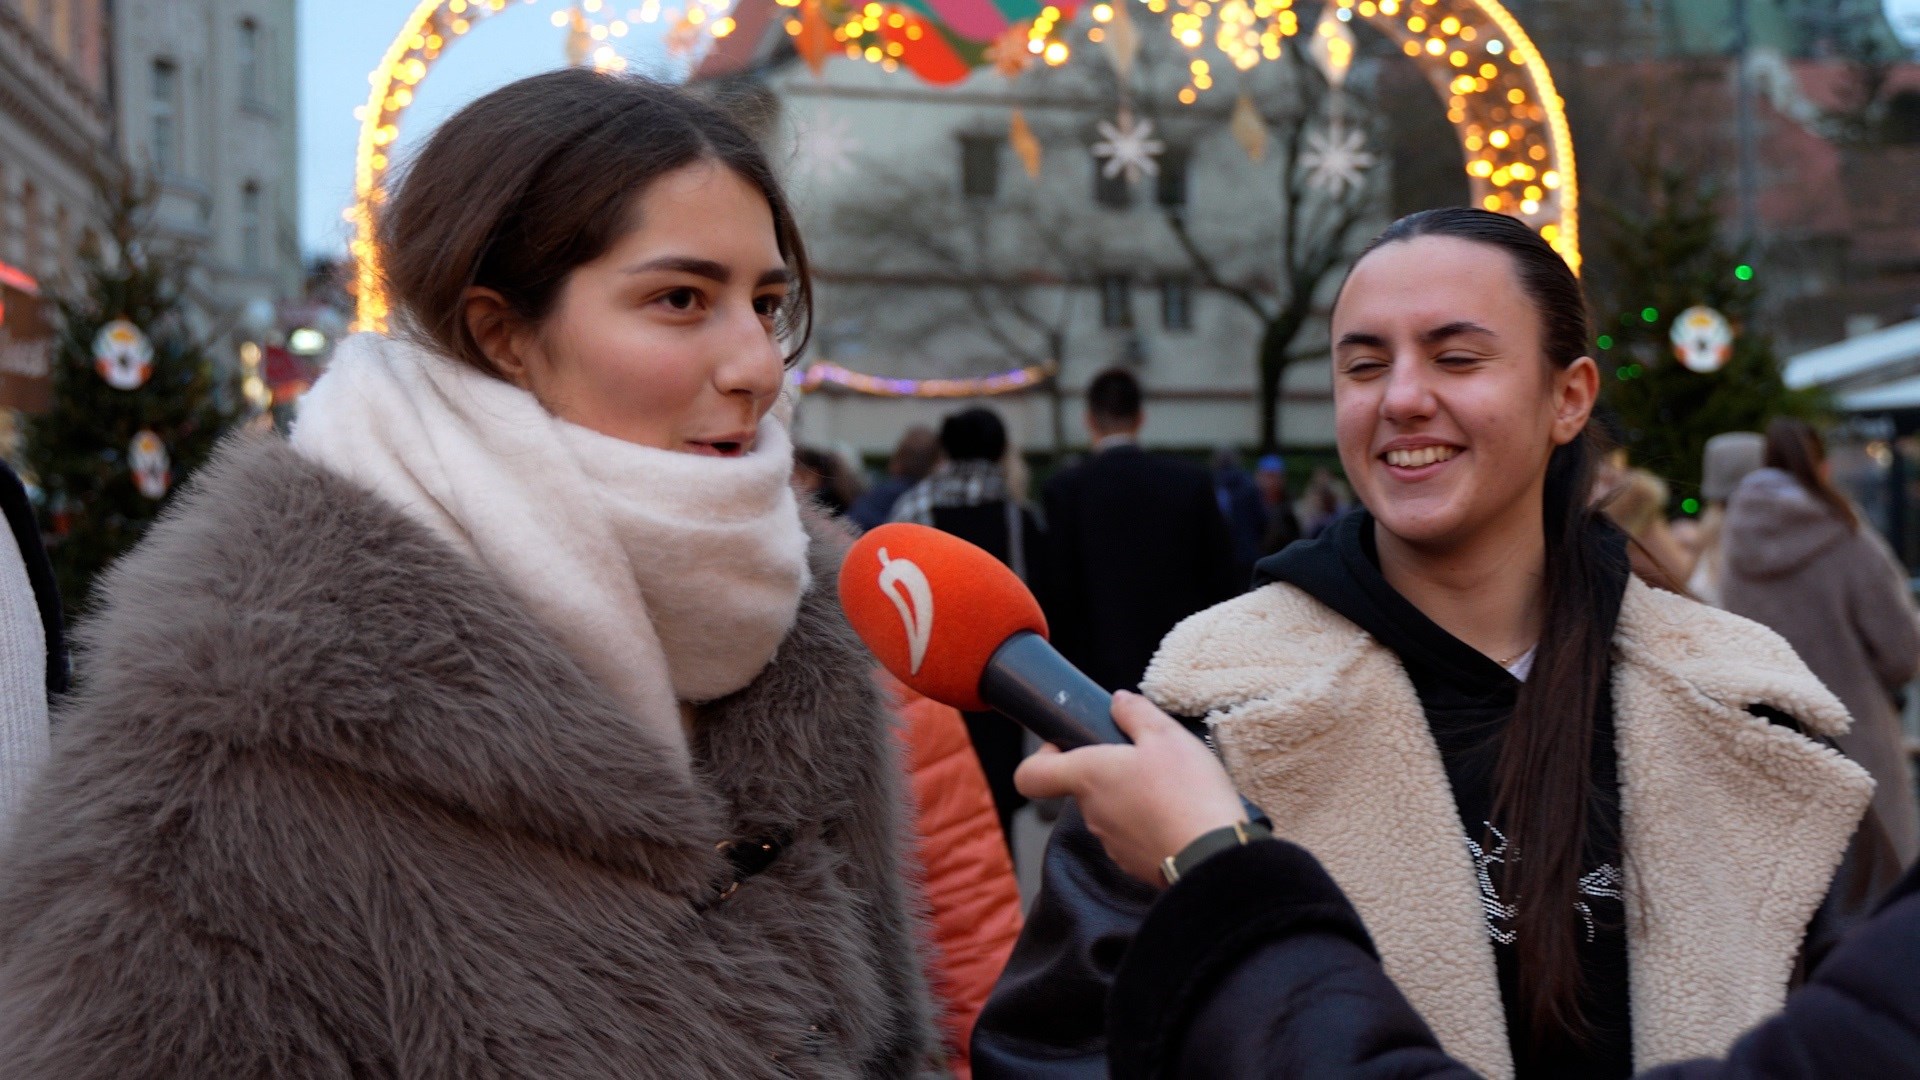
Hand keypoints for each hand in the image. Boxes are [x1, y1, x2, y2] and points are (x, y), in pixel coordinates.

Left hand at [1015, 690, 1246, 884]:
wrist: (1213, 856)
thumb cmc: (1187, 792)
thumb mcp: (1167, 736)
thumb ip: (1136, 713)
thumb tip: (1118, 701)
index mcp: (1087, 777)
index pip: (1029, 775)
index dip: (1041, 757)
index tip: (1067, 744)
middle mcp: (1090, 813)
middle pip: (1082, 787)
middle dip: (1107, 770)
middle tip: (1145, 757)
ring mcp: (1110, 842)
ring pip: (1109, 810)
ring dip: (1130, 796)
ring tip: (1171, 787)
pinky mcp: (1133, 863)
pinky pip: (1131, 834)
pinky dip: (1148, 823)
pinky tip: (1178, 813)